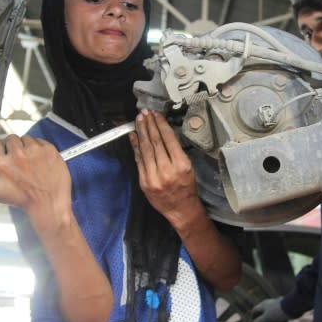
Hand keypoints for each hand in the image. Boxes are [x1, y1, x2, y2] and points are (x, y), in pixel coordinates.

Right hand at [0, 135, 71, 230]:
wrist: (47, 204)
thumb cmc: (20, 198)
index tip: (5, 156)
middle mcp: (16, 154)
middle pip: (10, 138)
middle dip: (12, 148)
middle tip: (18, 161)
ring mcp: (34, 151)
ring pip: (25, 138)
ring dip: (26, 147)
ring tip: (29, 163)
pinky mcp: (48, 150)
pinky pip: (40, 141)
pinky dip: (39, 149)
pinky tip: (39, 162)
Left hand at [129, 109, 200, 228]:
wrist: (181, 209)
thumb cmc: (186, 187)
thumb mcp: (188, 167)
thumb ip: (175, 152)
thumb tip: (162, 132)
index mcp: (181, 165)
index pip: (168, 139)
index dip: (161, 125)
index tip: (156, 115)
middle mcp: (167, 170)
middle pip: (155, 142)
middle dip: (149, 125)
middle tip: (145, 113)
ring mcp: (153, 177)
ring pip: (145, 149)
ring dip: (141, 132)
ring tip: (139, 120)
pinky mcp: (144, 182)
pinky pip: (139, 160)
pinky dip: (135, 146)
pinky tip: (133, 136)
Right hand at [251, 297, 289, 321]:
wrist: (292, 307)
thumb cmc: (277, 312)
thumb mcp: (266, 318)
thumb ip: (259, 321)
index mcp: (263, 305)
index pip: (255, 310)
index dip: (253, 317)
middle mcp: (269, 305)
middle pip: (263, 314)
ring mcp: (276, 307)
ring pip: (271, 316)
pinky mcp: (283, 309)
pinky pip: (279, 317)